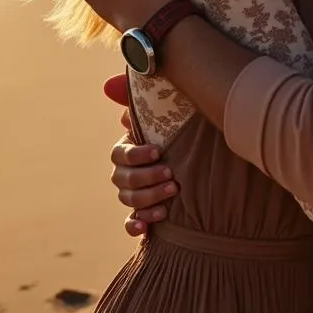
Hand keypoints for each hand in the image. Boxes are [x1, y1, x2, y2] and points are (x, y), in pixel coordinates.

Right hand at [104, 74, 177, 235]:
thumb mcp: (166, 112)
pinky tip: (145, 227)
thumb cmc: (181, 130)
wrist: (203, 158)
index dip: (136, 155)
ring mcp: (134, 193)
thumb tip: (109, 85)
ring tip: (172, 195)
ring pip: (128, 200)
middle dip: (146, 178)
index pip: (120, 154)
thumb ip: (139, 99)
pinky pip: (130, 223)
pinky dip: (135, 225)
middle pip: (123, 180)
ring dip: (147, 200)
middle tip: (171, 176)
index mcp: (129, 148)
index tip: (158, 152)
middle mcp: (127, 172)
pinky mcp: (144, 213)